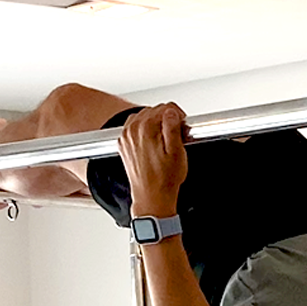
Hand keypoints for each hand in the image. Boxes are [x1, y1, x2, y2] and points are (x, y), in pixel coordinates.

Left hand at [118, 103, 188, 218]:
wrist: (152, 197)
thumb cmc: (164, 180)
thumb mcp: (177, 152)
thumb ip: (173, 127)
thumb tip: (171, 112)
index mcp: (145, 128)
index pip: (165, 107)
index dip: (178, 116)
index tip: (183, 126)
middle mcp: (132, 129)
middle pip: (153, 110)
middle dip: (166, 119)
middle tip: (175, 136)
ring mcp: (126, 136)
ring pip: (143, 117)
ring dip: (155, 123)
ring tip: (164, 140)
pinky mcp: (123, 144)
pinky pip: (134, 127)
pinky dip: (144, 130)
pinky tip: (152, 143)